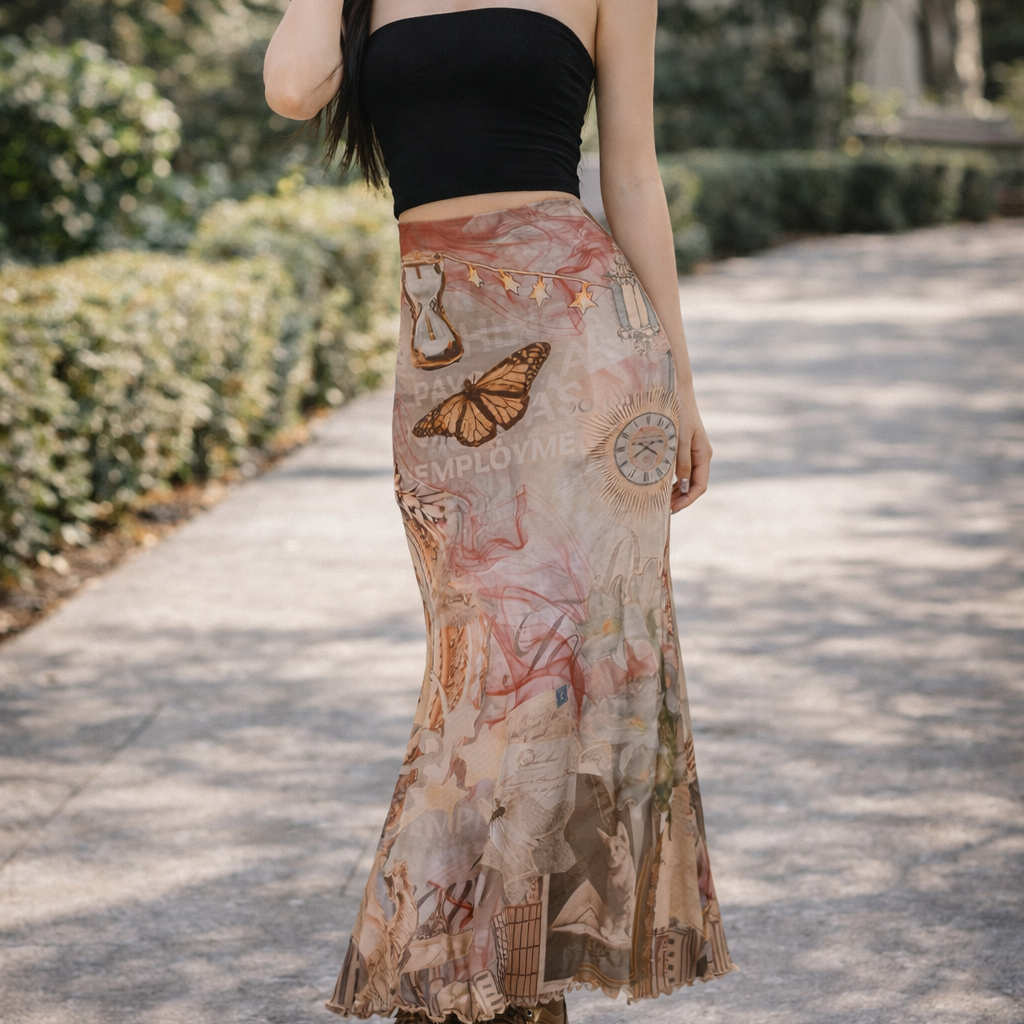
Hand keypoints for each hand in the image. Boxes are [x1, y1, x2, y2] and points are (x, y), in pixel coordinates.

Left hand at [671, 392, 710, 512]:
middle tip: (662, 509)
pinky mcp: (684, 447)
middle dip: (680, 498)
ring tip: (660, 500)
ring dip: (676, 490)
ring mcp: (693, 451)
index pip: (700, 486)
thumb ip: (682, 462)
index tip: (672, 510)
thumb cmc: (678, 412)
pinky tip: (661, 484)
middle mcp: (701, 455)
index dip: (687, 500)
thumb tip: (685, 486)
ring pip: (687, 478)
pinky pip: (681, 469)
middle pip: (694, 485)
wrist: (677, 391)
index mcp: (703, 454)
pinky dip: (672, 479)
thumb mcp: (679, 439)